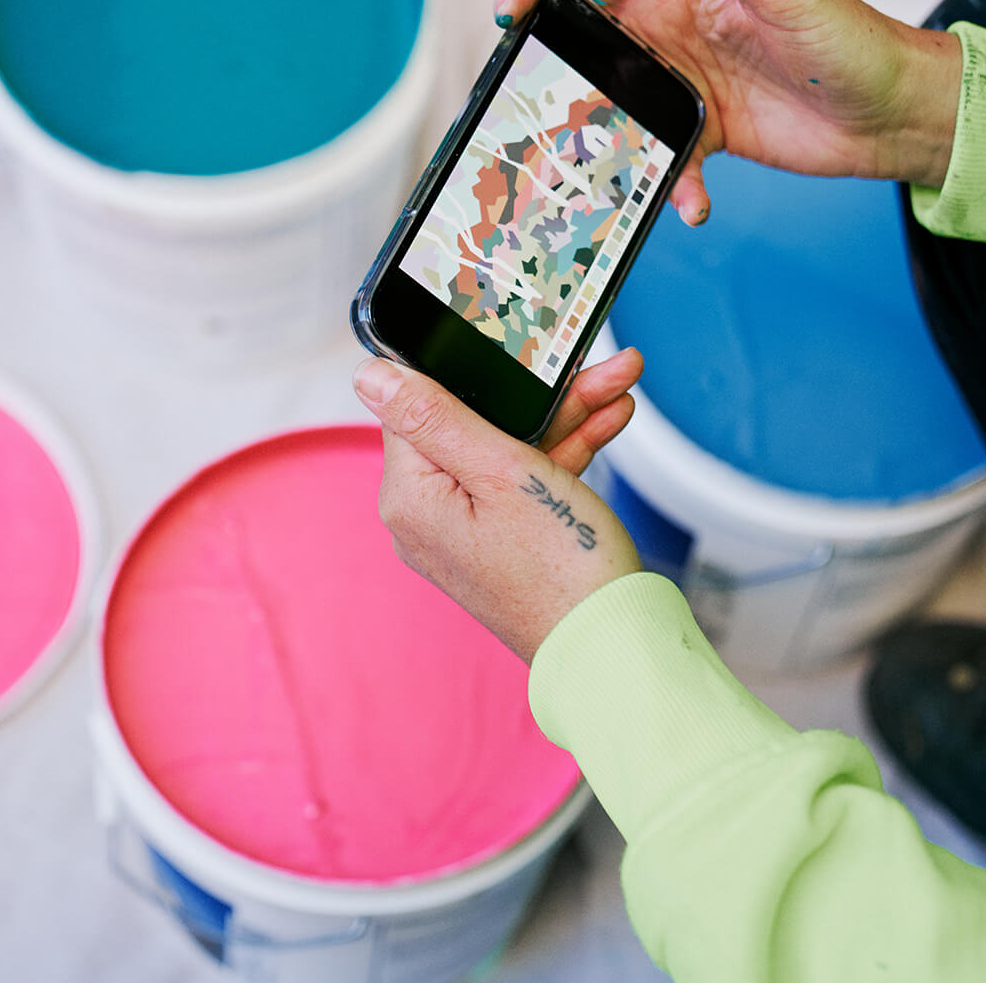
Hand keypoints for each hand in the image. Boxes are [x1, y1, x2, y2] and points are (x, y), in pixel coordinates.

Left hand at [354, 350, 646, 662]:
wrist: (615, 647)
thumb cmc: (562, 568)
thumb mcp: (501, 472)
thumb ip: (436, 417)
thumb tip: (368, 374)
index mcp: (411, 497)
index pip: (419, 406)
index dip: (468, 370)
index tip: (512, 338)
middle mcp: (427, 516)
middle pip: (473, 423)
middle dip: (538, 392)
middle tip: (585, 361)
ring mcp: (466, 530)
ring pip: (509, 448)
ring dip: (566, 415)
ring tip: (617, 380)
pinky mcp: (503, 541)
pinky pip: (525, 481)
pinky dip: (565, 453)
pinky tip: (609, 419)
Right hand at [495, 0, 963, 217]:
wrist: (891, 113)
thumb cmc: (849, 37)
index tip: (509, 7)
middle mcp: (663, 29)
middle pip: (572, 37)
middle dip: (542, 68)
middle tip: (531, 106)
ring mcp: (675, 82)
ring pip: (603, 107)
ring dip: (597, 141)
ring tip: (602, 170)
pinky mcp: (696, 132)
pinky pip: (654, 161)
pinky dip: (665, 187)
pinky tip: (692, 203)